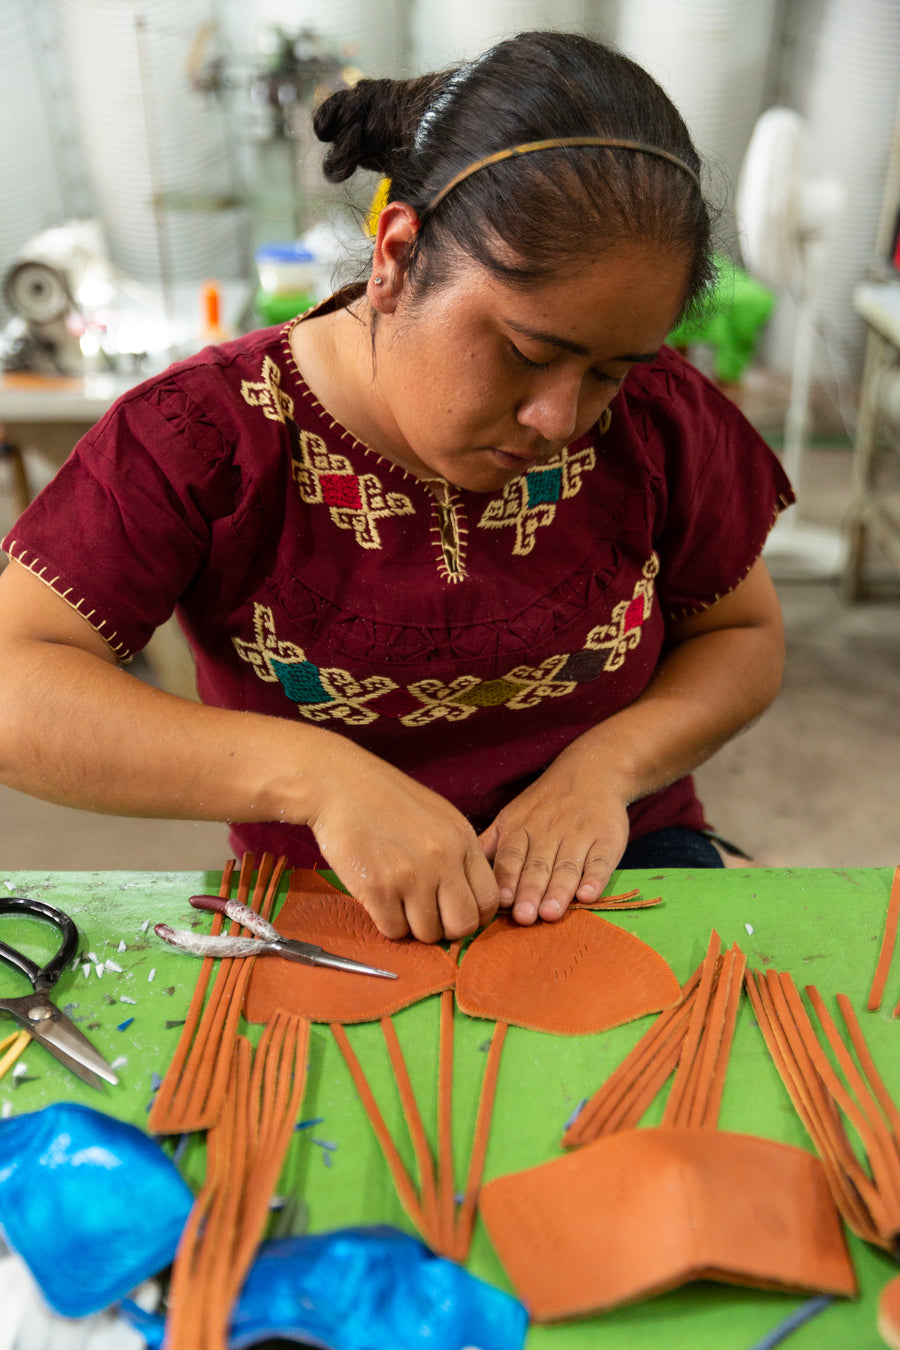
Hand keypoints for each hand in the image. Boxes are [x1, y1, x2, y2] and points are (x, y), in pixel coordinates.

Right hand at [306, 741, 498, 943]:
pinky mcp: (377, 888)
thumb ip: (458, 854)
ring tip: (398, 902)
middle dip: (446, 929)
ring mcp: (410, 876)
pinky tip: (379, 900)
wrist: (340, 785)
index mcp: (462, 840)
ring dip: (412, 926)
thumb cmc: (387, 800)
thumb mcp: (439, 817)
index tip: (455, 914)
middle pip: (463, 925)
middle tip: (427, 916)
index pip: (489, 899)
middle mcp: (443, 860)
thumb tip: (467, 899)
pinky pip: (393, 930)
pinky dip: (386, 922)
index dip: (474, 915)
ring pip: (427, 933)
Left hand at [477, 757, 629, 926]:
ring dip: (559, 890)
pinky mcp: (607, 839)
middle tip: (525, 916)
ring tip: (551, 913)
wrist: (592, 772)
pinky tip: (588, 895)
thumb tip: (458, 872)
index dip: (507, 879)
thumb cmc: (544, 804)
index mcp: (520, 828)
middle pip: (537, 865)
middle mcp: (548, 832)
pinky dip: (595, 878)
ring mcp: (579, 835)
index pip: (511, 857)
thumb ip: (488, 845)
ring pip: (567, 866)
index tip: (503, 902)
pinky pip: (600, 860)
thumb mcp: (511, 816)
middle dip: (530, 891)